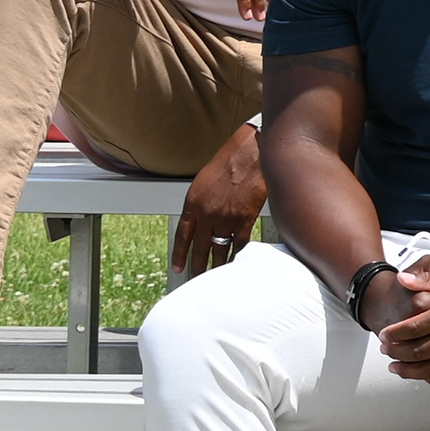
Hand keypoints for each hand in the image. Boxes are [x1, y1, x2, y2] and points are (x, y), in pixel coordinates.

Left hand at [167, 122, 265, 278]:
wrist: (251, 152)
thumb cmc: (230, 160)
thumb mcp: (204, 181)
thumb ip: (200, 202)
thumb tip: (202, 218)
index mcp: (192, 203)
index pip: (182, 236)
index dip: (180, 254)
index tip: (179, 268)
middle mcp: (206, 213)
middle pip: (199, 247)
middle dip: (197, 265)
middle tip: (197, 277)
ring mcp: (225, 218)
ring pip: (219, 248)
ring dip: (218, 264)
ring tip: (218, 274)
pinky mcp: (245, 218)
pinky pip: (239, 242)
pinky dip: (238, 253)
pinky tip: (237, 261)